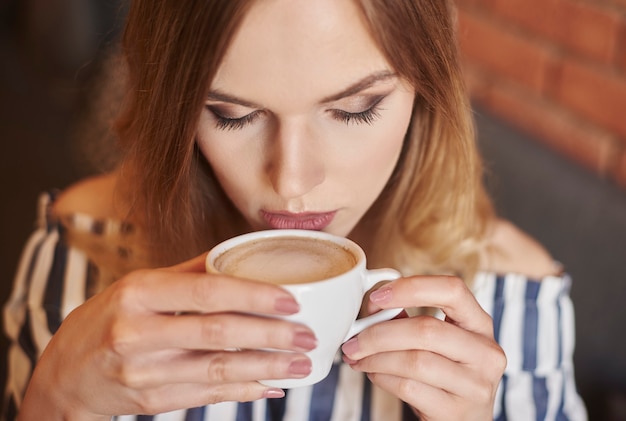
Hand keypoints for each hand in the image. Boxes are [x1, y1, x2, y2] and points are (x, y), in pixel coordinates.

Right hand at [19, 253, 315, 419]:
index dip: (254, 296)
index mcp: (139, 293)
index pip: (206, 293)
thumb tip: (241, 255)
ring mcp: (144, 373)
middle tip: (307, 337)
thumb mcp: (139, 285)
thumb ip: (189, 272)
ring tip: (301, 365)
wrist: (64, 374)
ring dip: (266, 369)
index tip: (291, 301)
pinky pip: (207, 395)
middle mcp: (138, 333)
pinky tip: (270, 385)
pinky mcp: (151, 401)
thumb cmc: (108, 318)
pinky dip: (243, 391)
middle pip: (218, 335)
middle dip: (270, 337)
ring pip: (217, 371)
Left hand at [341, 275, 505, 420]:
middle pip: (427, 330)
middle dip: (379, 333)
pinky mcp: (457, 412)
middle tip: (353, 339)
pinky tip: (373, 373)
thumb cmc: (446, 375)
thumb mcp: (438, 343)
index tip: (377, 297)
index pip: (452, 290)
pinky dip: (382, 378)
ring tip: (358, 357)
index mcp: (480, 324)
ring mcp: (475, 385)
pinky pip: (409, 388)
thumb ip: (409, 320)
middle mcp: (485, 352)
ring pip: (415, 361)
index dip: (411, 288)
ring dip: (375, 357)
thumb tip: (372, 308)